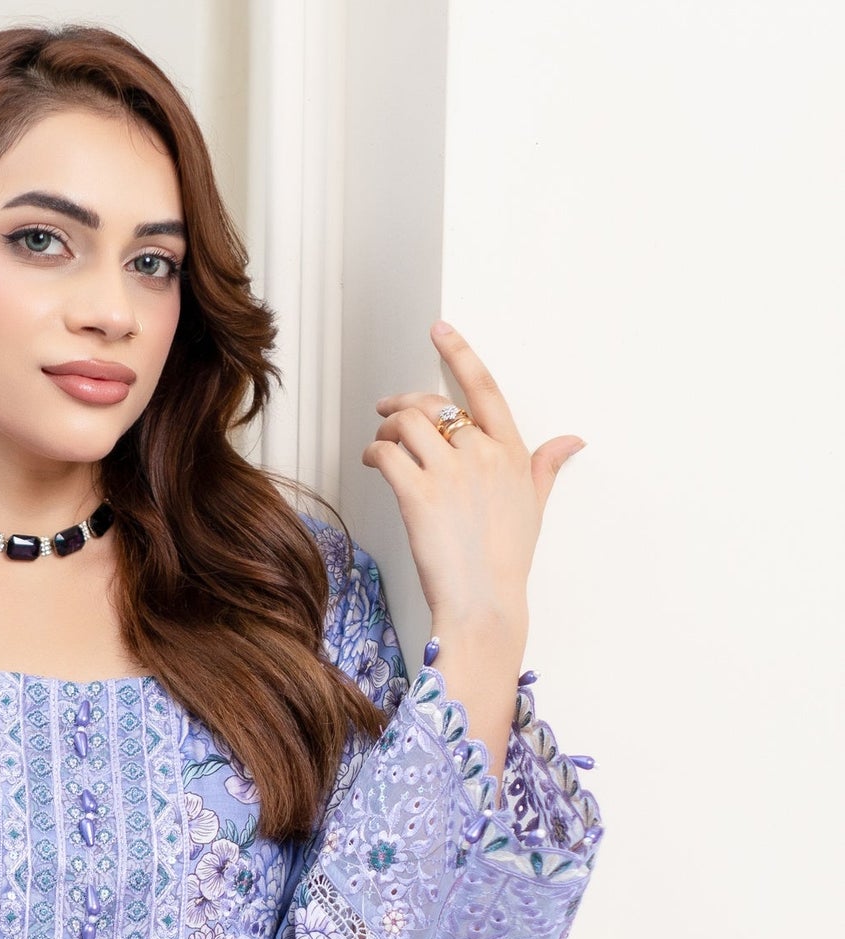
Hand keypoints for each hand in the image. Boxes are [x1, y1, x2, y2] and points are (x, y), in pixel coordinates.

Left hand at [361, 321, 584, 631]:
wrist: (483, 602)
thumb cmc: (506, 561)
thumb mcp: (533, 506)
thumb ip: (546, 466)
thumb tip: (573, 440)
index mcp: (511, 452)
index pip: (484, 388)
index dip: (460, 354)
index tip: (440, 331)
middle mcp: (482, 455)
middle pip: (434, 404)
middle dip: (405, 403)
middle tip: (387, 411)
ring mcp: (450, 473)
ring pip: (406, 423)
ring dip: (385, 428)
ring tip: (379, 444)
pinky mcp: (419, 494)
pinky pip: (387, 453)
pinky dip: (373, 452)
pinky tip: (371, 462)